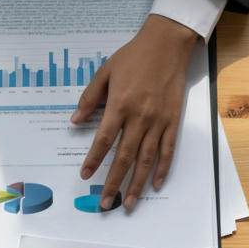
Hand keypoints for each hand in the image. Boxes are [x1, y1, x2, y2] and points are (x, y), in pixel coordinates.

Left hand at [71, 14, 196, 210]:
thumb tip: (75, 120)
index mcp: (120, 105)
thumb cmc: (134, 56)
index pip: (103, 140)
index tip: (84, 176)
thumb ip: (89, 98)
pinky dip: (162, 169)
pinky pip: (168, 150)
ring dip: (136, 184)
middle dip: (113, 183)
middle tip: (105, 203)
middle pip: (124, 157)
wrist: (167, 44)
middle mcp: (139, 117)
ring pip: (146, 160)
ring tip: (128, 203)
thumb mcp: (105, 71)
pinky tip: (156, 185)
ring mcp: (158, 121)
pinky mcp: (173, 121)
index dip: (93, 160)